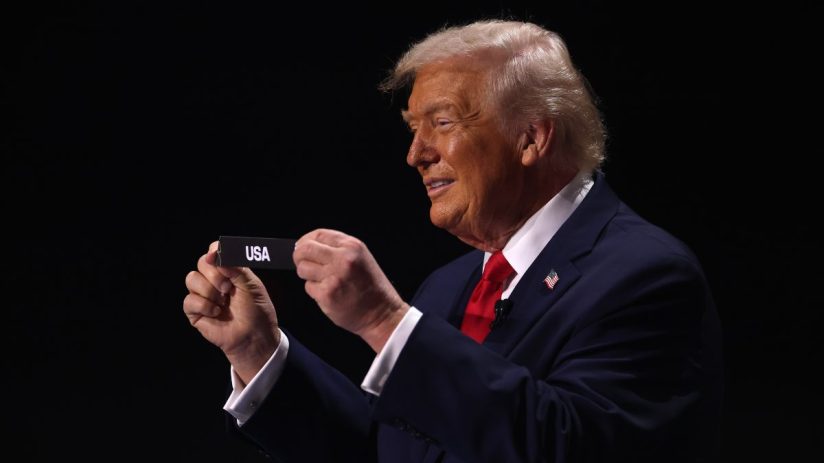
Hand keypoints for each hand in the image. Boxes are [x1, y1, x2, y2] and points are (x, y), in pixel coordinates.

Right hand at [183, 241, 279, 383]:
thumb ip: (236, 268)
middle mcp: (213, 280)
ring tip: (223, 303)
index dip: (215, 251)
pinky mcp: (195, 311)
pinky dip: (204, 305)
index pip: (215, 252)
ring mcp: (203, 294)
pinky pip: (189, 300)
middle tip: (228, 288)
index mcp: (229, 270)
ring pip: (191, 279)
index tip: (217, 255)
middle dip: (215, 274)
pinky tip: (216, 313)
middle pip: (202, 262)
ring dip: (209, 291)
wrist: (254, 336)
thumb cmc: (256, 311)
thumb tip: (216, 254)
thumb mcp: (252, 285)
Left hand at [293, 229, 408, 351]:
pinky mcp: (327, 294)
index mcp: (352, 246)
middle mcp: (343, 259)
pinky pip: (308, 287)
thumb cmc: (372, 288)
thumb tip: (308, 245)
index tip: (302, 247)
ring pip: (302, 268)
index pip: (319, 234)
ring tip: (322, 281)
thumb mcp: (361, 258)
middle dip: (299, 257)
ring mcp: (334, 276)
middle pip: (305, 249)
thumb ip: (338, 249)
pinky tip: (329, 294)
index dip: (306, 241)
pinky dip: (315, 291)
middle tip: (303, 264)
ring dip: (307, 275)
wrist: (382, 313)